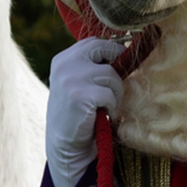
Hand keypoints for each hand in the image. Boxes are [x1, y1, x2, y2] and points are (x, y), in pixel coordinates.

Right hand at [46, 37, 126, 186]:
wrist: (65, 145)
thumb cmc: (78, 113)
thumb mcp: (77, 82)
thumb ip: (91, 65)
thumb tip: (124, 48)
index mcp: (63, 59)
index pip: (93, 42)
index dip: (111, 50)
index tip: (119, 62)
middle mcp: (65, 64)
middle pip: (104, 48)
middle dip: (117, 63)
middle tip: (117, 82)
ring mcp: (71, 78)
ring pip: (111, 75)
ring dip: (115, 92)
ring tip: (107, 105)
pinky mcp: (81, 95)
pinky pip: (110, 94)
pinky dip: (112, 105)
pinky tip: (103, 114)